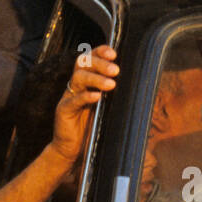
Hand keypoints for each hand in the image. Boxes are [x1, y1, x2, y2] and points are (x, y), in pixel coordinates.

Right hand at [50, 46, 117, 163]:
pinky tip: (97, 97)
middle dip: (100, 63)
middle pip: (83, 63)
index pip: (90, 58)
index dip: (100, 52)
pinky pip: (73, 100)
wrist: (72, 149)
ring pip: (78, 78)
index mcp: (86, 81)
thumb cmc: (92, 128)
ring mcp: (68, 97)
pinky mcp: (63, 110)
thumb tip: (138, 86)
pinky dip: (85, 96)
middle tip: (116, 70)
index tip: (114, 54)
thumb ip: (115, 96)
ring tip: (111, 84)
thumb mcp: (106, 108)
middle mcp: (76, 85)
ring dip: (95, 78)